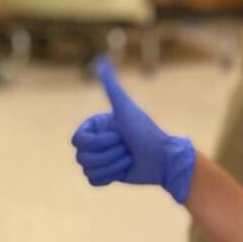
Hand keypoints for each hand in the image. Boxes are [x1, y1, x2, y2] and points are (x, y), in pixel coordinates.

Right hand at [71, 58, 195, 203]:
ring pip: (88, 169)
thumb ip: (112, 87)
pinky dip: (110, 177)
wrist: (163, 158)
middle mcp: (95, 141)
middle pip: (82, 156)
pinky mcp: (105, 174)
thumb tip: (101, 61)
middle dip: (109, 155)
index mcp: (96, 126)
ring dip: (113, 166)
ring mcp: (99, 158)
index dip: (98, 142)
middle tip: (127, 148)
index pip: (78, 140)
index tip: (118, 136)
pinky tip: (123, 170)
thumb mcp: (126, 108)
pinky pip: (93, 180)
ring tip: (128, 158)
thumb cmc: (146, 132)